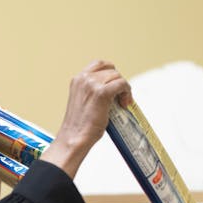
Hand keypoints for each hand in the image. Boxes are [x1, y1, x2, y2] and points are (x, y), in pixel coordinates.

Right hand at [40, 60, 131, 178]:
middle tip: (120, 97)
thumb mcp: (82, 100)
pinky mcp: (102, 93)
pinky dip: (127, 92)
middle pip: (111, 70)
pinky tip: (125, 102)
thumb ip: (93, 90)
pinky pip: (122, 84)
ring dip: (124, 88)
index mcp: (78, 79)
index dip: (111, 72)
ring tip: (122, 102)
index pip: (99, 64)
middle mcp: (84, 78)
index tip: (114, 83)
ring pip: (117, 77)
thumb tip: (112, 88)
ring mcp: (92, 84)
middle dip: (118, 82)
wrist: (74, 137)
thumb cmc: (79, 125)